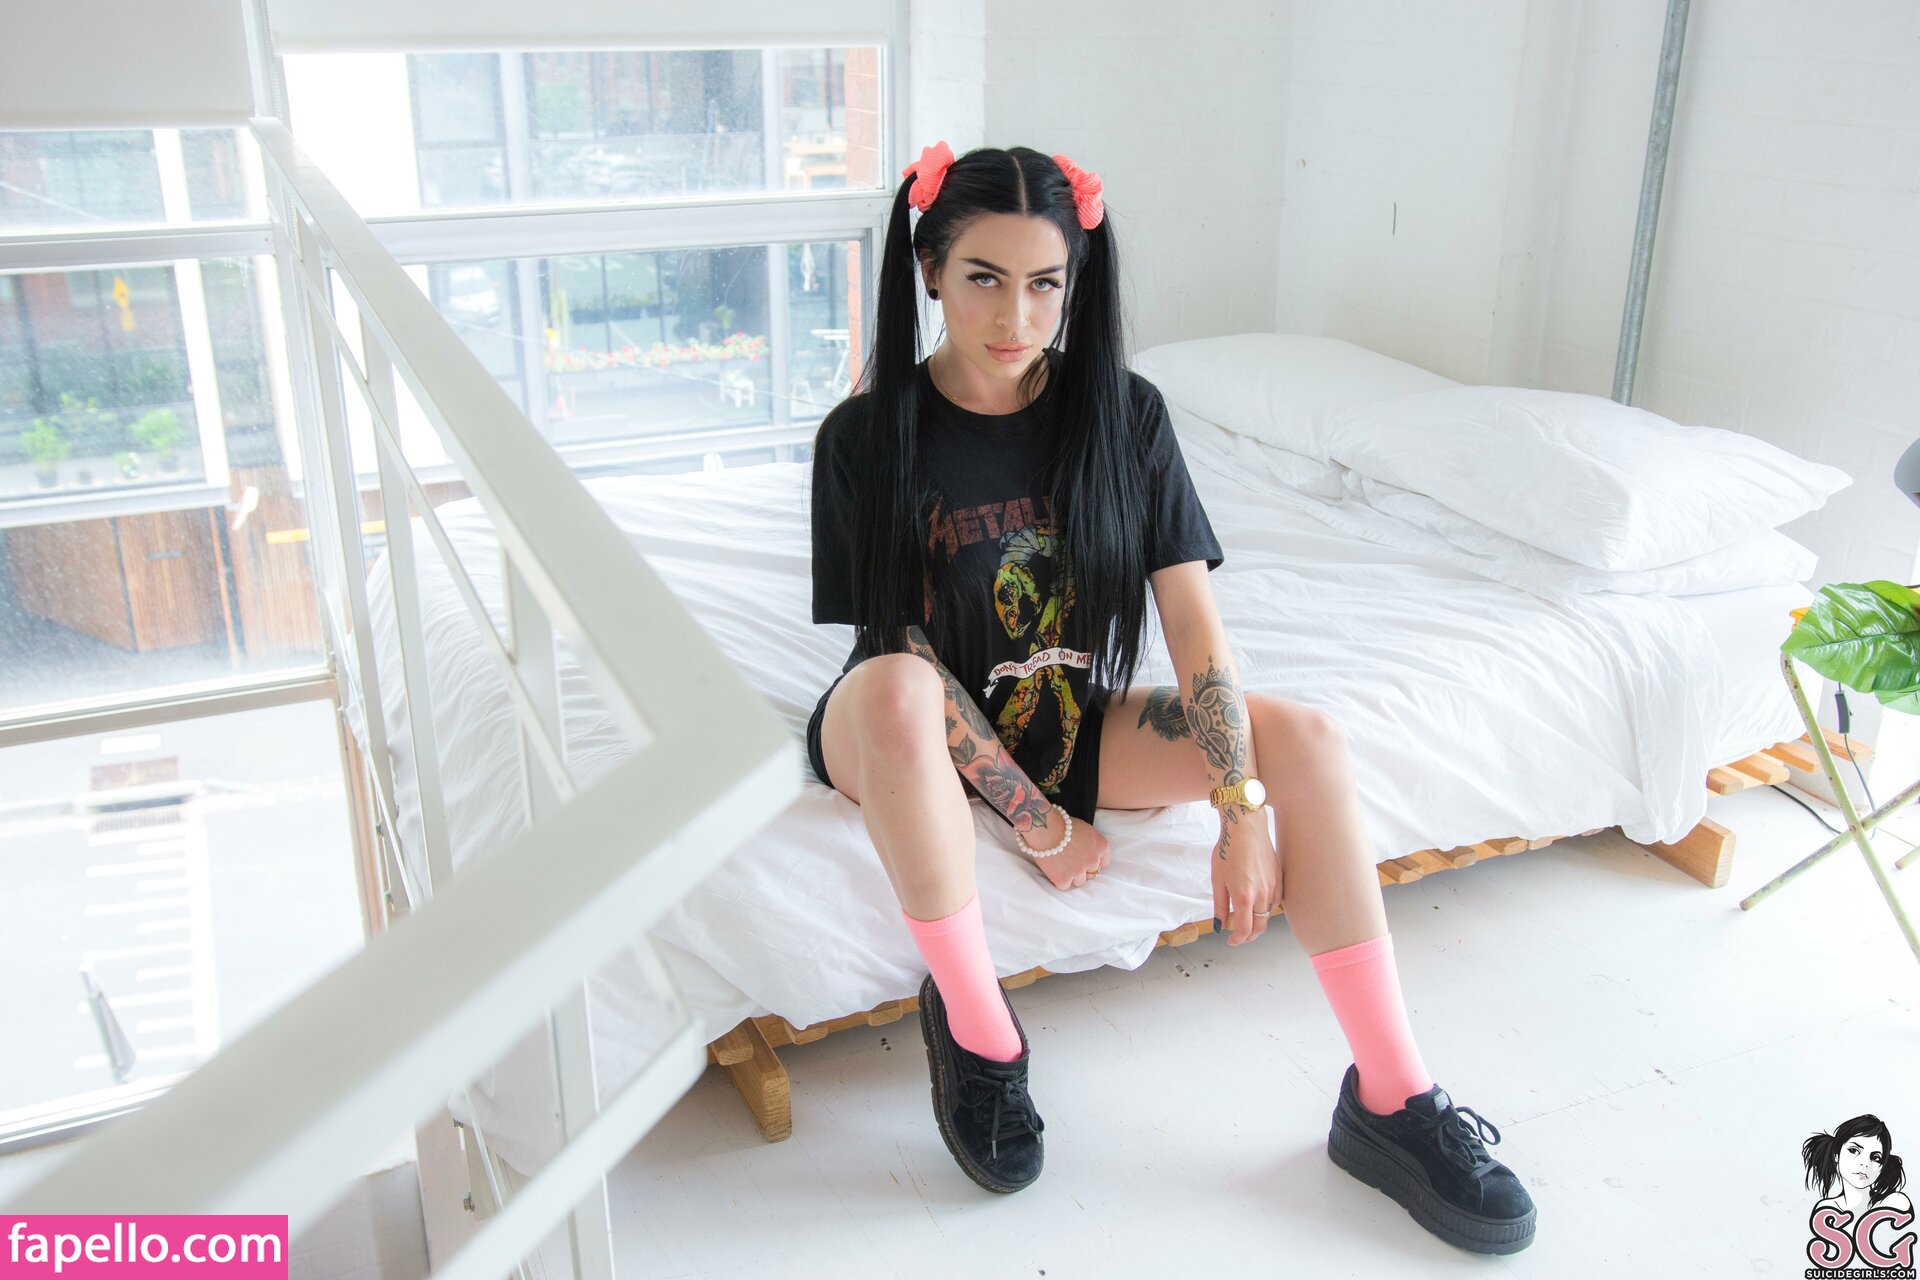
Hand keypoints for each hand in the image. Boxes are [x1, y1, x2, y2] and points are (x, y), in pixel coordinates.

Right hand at [1019, 805, 1111, 890]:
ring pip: (1079, 882)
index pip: (1104, 863)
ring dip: (1071, 876)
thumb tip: (1088, 852)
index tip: (1084, 859)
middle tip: (1069, 861)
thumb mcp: (1085, 829)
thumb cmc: (1062, 823)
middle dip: (1082, 869)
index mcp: (1102, 846)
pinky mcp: (1064, 879)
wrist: (1044, 828)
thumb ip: (1091, 844)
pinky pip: (1064, 886)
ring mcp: (1079, 871)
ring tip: (1060, 865)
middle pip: (1091, 873)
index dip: (1092, 861)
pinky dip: (1058, 880)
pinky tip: (1052, 868)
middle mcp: (1093, 860)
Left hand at [1212, 806, 1279, 945]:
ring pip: (1269, 914)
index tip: (1232, 941)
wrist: (1245, 828)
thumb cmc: (1229, 850)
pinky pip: (1276, 901)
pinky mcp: (1279, 878)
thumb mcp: (1217, 879)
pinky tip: (1259, 903)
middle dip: (1249, 935)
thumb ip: (1220, 905)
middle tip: (1239, 935)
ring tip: (1247, 919)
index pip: (1245, 929)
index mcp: (1244, 896)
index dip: (1238, 940)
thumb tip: (1220, 925)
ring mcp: (1273, 886)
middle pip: (1260, 926)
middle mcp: (1262, 894)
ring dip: (1259, 921)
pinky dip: (1268, 907)